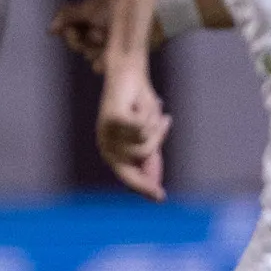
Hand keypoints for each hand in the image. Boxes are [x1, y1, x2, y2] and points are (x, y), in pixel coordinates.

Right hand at [50, 0, 112, 64]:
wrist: (143, 15)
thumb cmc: (116, 9)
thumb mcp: (89, 8)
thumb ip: (67, 15)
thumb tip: (50, 30)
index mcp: (87, 24)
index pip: (70, 37)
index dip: (71, 36)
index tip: (73, 30)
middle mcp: (94, 36)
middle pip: (79, 48)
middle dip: (86, 41)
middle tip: (97, 33)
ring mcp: (105, 48)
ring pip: (90, 57)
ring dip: (97, 48)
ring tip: (109, 38)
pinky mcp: (116, 59)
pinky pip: (100, 67)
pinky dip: (103, 61)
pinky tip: (110, 54)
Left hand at [96, 61, 170, 201]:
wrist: (128, 73)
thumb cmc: (137, 103)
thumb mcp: (147, 134)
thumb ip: (150, 158)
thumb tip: (154, 183)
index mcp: (112, 153)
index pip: (129, 177)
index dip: (144, 187)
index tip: (160, 197)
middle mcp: (106, 146)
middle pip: (143, 156)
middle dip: (157, 139)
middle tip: (164, 119)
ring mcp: (107, 133)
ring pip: (145, 140)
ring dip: (154, 123)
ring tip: (151, 107)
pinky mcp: (112, 119)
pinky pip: (142, 126)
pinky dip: (149, 113)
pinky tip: (144, 101)